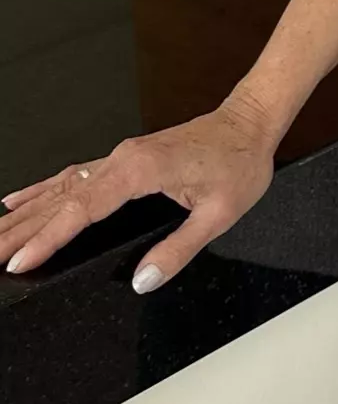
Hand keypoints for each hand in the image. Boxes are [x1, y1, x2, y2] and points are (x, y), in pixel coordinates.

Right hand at [1, 90, 279, 292]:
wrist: (250, 123)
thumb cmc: (240, 162)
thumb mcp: (220, 214)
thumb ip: (179, 248)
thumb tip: (143, 280)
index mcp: (141, 170)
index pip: (83, 209)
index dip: (49, 238)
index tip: (21, 261)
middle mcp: (123, 160)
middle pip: (61, 199)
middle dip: (21, 229)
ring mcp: (121, 157)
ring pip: (61, 187)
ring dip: (25, 213)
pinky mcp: (124, 159)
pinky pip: (73, 176)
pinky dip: (43, 191)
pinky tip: (20, 200)